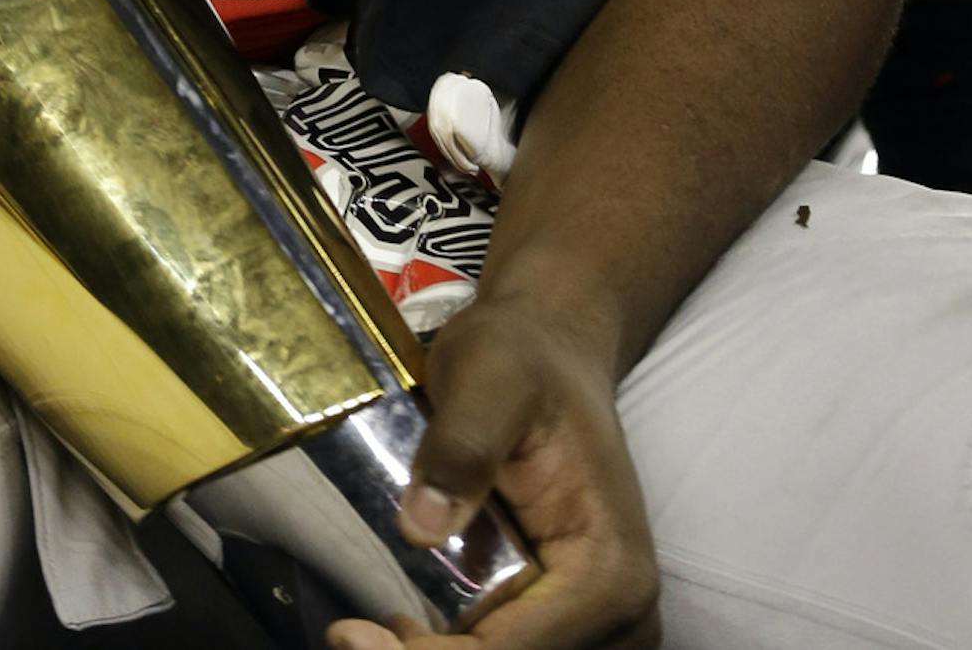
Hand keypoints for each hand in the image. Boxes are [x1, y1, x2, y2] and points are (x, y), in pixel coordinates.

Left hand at [329, 290, 659, 649]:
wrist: (548, 349)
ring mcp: (594, 625)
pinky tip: (401, 632)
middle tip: (352, 634)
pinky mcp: (562, 619)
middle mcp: (619, 617)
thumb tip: (420, 526)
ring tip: (369, 631)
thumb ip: (463, 445)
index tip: (352, 635)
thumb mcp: (489, 376)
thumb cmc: (522, 356)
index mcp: (610, 571)